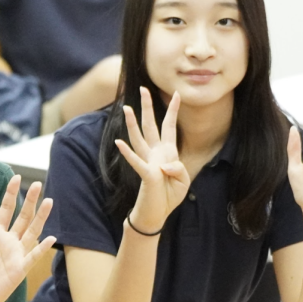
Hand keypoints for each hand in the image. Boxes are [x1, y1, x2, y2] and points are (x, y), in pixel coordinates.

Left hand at [0, 175, 55, 301]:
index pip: (5, 210)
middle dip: (29, 200)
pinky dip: (42, 248)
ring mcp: (16, 254)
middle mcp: (9, 241)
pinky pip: (33, 256)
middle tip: (37, 184)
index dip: (10, 194)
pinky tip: (51, 237)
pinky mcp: (20, 268)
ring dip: (40, 217)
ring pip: (32, 232)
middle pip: (22, 217)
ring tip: (48, 201)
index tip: (15, 178)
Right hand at [115, 88, 190, 230]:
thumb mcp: (183, 180)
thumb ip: (178, 168)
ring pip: (139, 138)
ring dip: (133, 123)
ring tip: (127, 108)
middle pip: (150, 125)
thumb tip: (163, 164)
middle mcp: (155, 153)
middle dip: (148, 107)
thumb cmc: (170, 195)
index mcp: (168, 152)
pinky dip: (128, 152)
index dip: (173, 110)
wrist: (158, 213)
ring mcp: (149, 162)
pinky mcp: (146, 174)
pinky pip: (136, 161)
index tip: (177, 93)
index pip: (170, 127)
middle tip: (143, 89)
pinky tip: (119, 143)